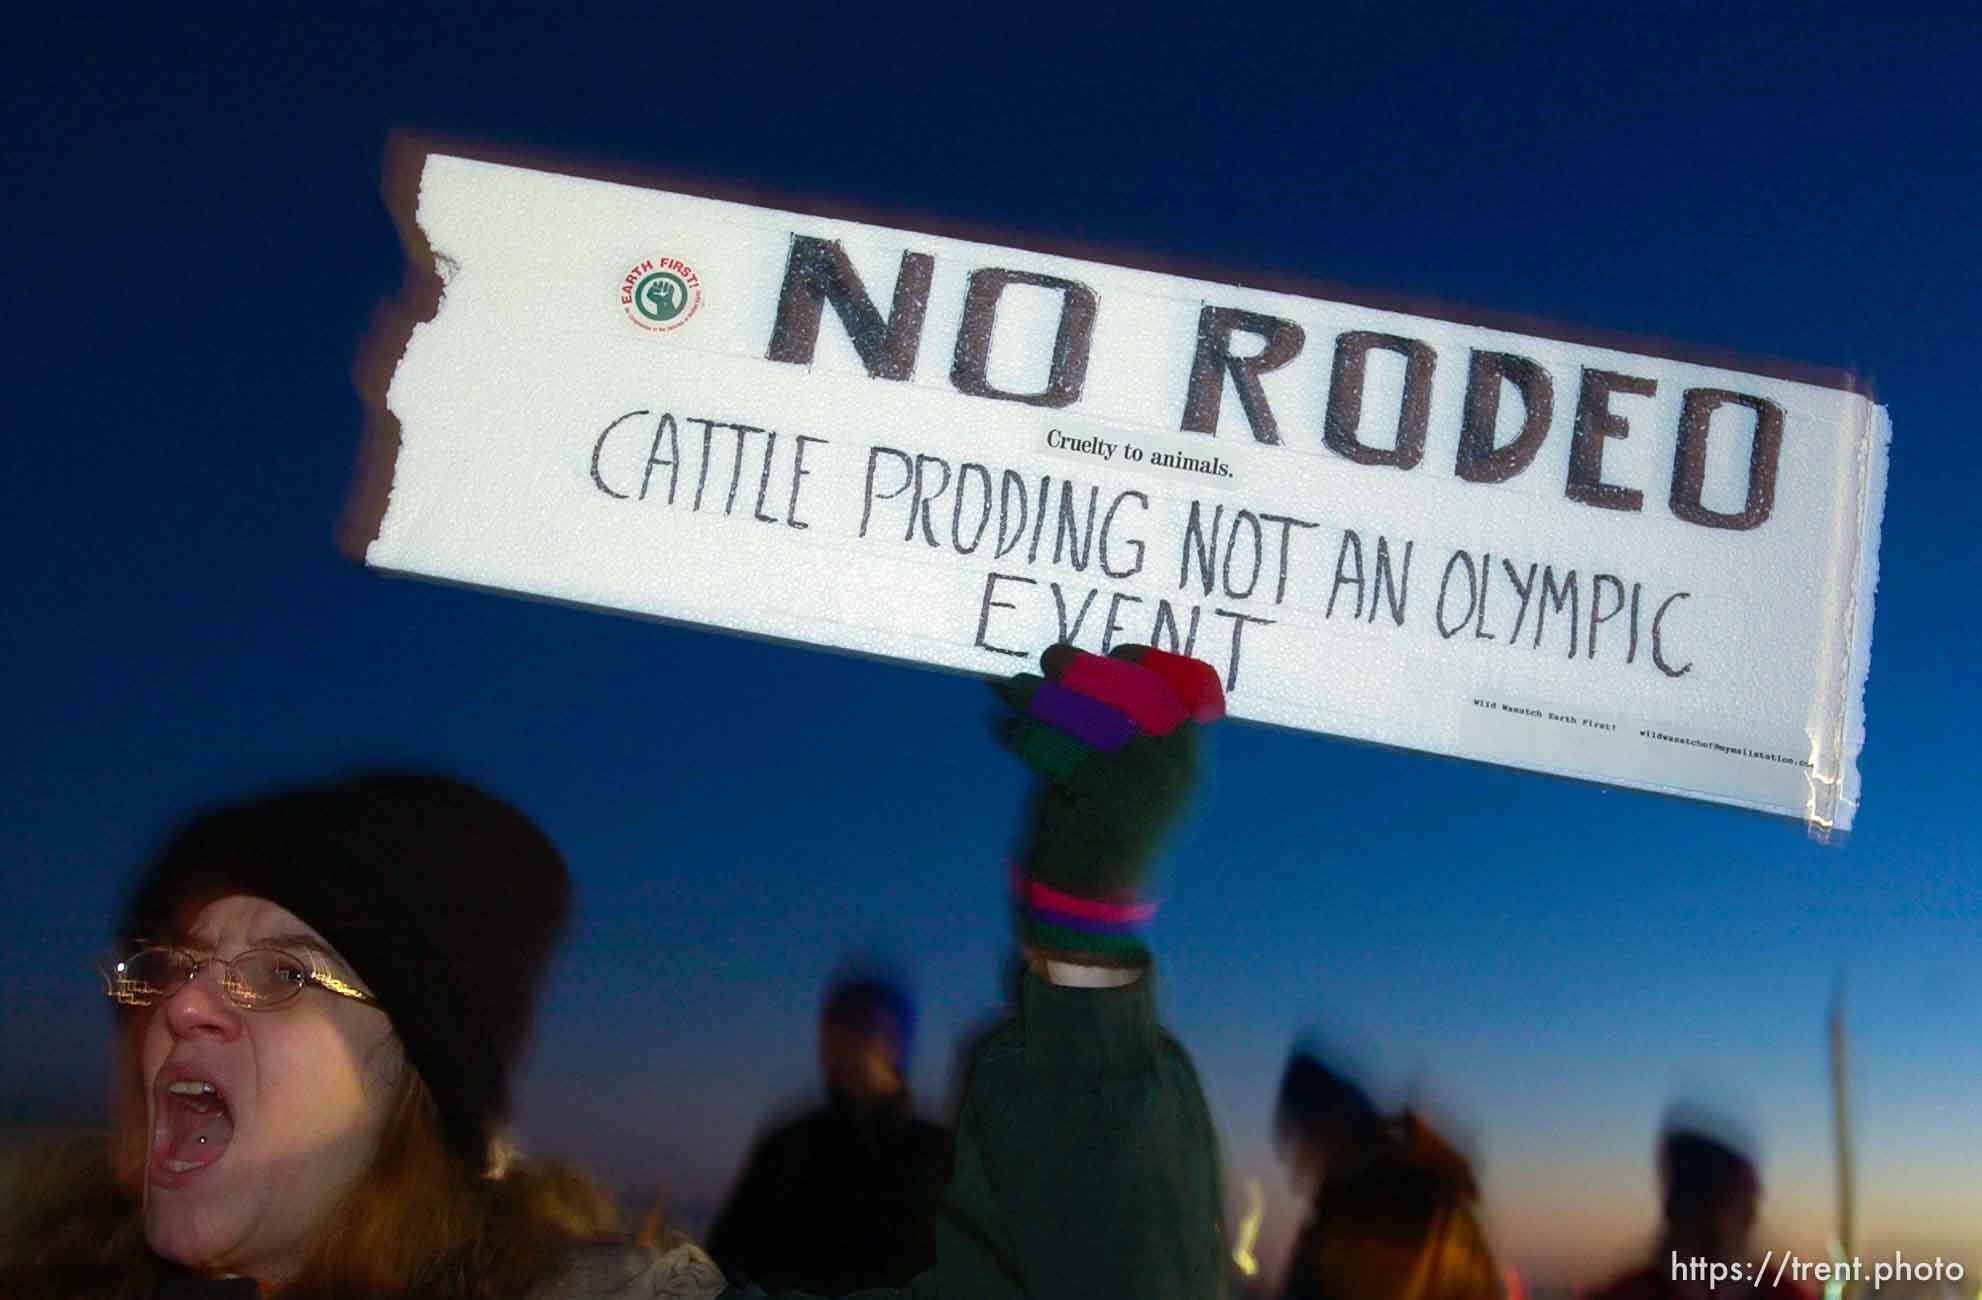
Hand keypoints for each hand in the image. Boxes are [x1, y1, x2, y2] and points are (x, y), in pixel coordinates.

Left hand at [996, 643, 1223, 964]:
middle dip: (1089, 668)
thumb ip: (1111, 728)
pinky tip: (1005, 730)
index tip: (1114, 653)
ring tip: (1010, 688)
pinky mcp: (1106, 803)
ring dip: (1044, 696)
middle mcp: (1178, 773)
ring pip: (1090, 717)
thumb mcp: (1124, 782)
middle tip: (1050, 657)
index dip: (1149, 664)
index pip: (1187, 691)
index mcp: (1191, 767)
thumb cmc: (1102, 837)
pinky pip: (1059, 751)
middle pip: (1136, 693)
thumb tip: (1072, 667)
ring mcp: (1147, 788)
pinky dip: (1026, 737)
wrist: (1094, 912)